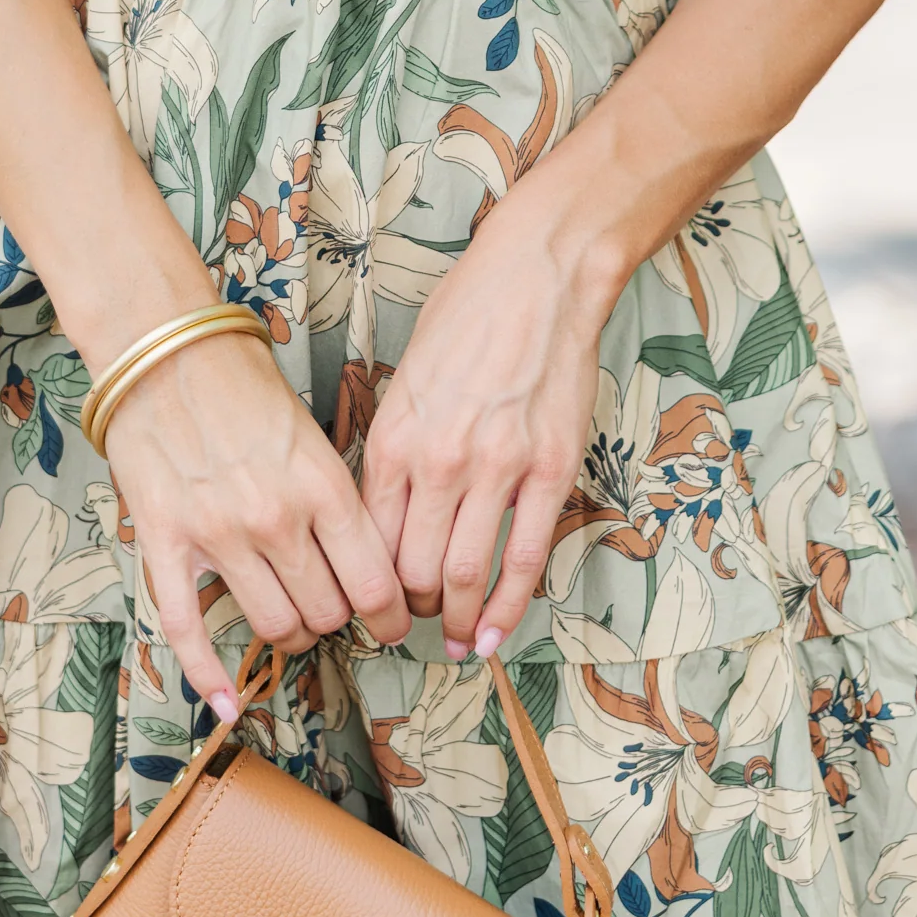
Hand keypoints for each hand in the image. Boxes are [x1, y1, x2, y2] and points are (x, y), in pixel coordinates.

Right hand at [102, 331, 409, 719]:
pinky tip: (226, 704)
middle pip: (327, 613)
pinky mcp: (164, 542)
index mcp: (323, 485)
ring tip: (289, 619)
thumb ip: (337, 501)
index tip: (392, 623)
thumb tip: (364, 563)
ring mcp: (217, 534)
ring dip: (288, 635)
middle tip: (334, 608)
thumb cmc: (244, 384)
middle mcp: (276, 517)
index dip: (391, 616)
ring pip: (273, 626)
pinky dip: (209, 676)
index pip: (376, 583)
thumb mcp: (314, 435)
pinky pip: (187, 629)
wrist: (165, 350)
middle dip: (337, 621)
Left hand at [361, 204, 612, 661]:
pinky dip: (507, 610)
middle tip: (418, 622)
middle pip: (411, 569)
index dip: (368, 585)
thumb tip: (380, 508)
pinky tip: (496, 635)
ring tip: (457, 638)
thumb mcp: (405, 378)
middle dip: (410, 610)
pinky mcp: (549, 471)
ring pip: (464, 576)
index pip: (367, 540)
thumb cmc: (468, 317)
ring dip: (457, 621)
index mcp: (394, 436)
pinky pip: (524, 559)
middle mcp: (438, 460)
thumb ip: (392, 444)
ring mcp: (497, 468)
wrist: (538, 278)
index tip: (375, 603)